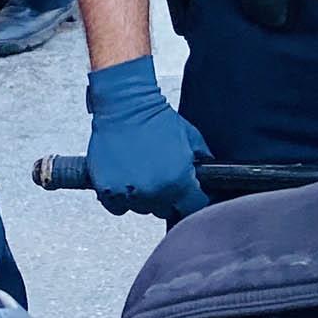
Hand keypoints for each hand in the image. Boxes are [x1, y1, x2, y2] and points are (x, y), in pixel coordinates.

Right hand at [86, 55, 210, 220]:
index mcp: (178, 181)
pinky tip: (127, 179)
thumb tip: (210, 175)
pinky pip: (118, 207)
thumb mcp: (192, 138)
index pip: (193, 207)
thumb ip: (202, 160)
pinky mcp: (106, 191)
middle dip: (168, 197)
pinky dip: (122, 197)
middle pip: (166, 210)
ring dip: (144, 197)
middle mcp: (153, 191)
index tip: (190, 195)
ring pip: (142, 209)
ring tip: (144, 174)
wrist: (126, 107)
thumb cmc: (157, 119)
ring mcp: (128, 193)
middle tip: (164, 178)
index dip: (193, 199)